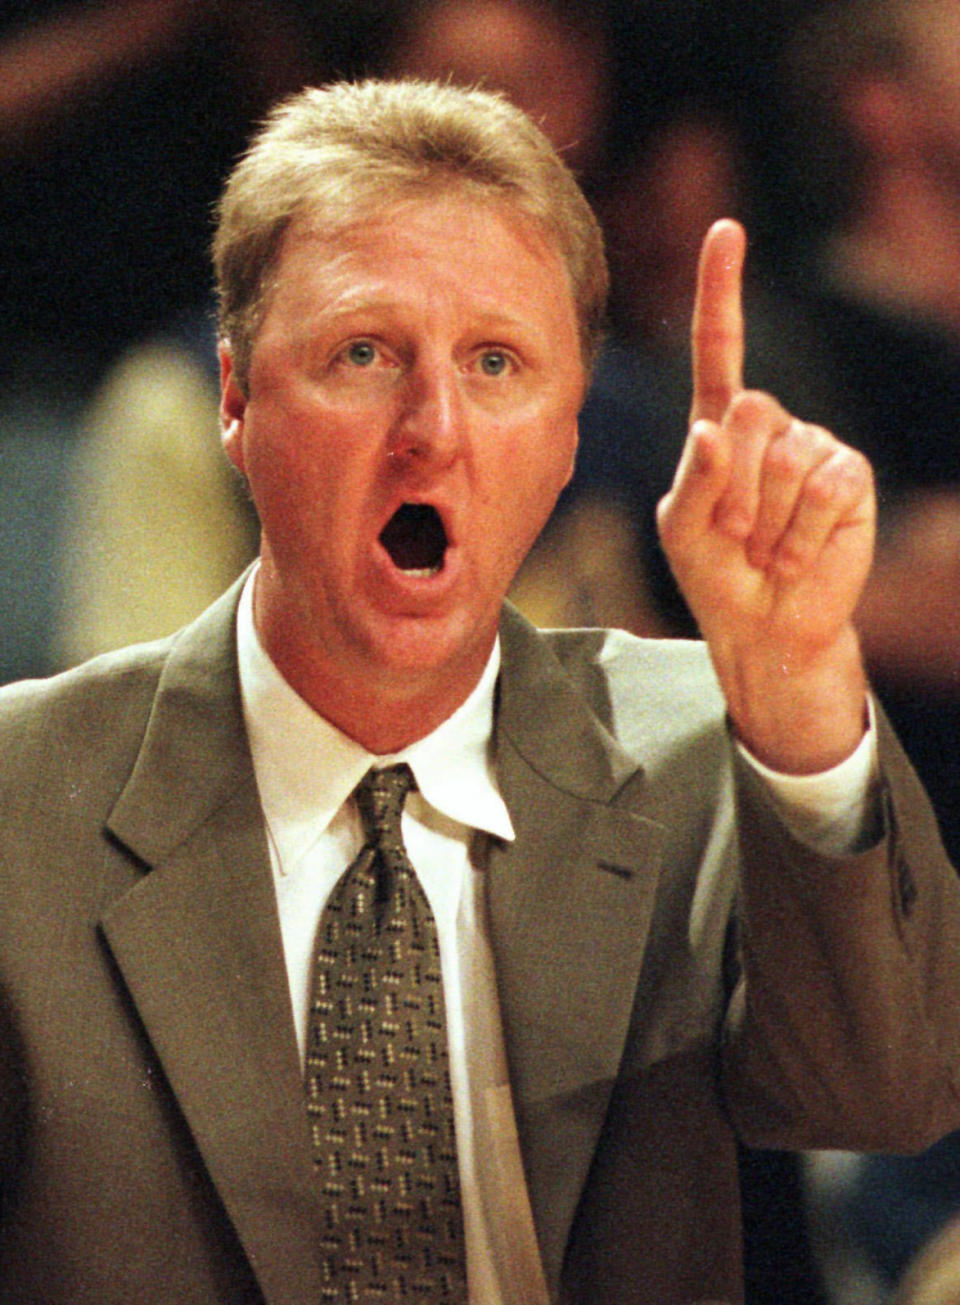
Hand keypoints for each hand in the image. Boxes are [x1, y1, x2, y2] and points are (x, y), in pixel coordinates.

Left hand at [656, 219, 874, 771]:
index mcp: (721, 426)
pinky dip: (800, 533)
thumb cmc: (716, 574)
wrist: (765, 626)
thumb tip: (714, 425)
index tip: (727, 230)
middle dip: (733, 486)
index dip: (724, 291)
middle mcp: (773, 426)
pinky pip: (824, 487)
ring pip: (786, 458)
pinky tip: (795, 555)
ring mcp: (816, 447)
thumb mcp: (683, 528)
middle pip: (748, 414)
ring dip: (766, 520)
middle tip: (735, 534)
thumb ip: (695, 477)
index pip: (723, 348)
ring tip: (764, 550)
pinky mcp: (850, 479)